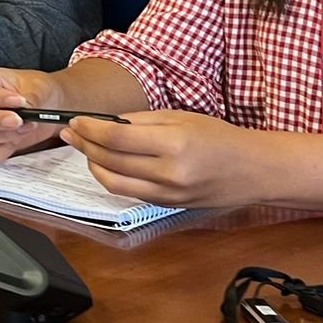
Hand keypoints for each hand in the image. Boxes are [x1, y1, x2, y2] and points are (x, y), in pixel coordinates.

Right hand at [0, 66, 69, 161]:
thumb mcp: (37, 87)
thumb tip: (25, 112)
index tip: (19, 101)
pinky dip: (2, 150)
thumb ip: (29, 99)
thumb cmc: (36, 89)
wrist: (47, 105)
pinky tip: (16, 140)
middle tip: (18, 120)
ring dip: (4, 135)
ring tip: (26, 126)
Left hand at [62, 110, 257, 209]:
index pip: (116, 137)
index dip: (90, 129)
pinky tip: (106, 164)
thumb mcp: (181, 117)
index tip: (76, 121)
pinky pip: (130, 193)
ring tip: (85, 149)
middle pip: (110, 161)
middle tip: (71, 133)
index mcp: (173, 144)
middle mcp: (169, 173)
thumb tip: (105, 123)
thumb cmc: (219, 138)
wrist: (252, 171)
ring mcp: (167, 194)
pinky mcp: (166, 206)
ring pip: (113, 183)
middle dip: (85, 145)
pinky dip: (112, 178)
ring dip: (93, 165)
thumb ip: (141, 121)